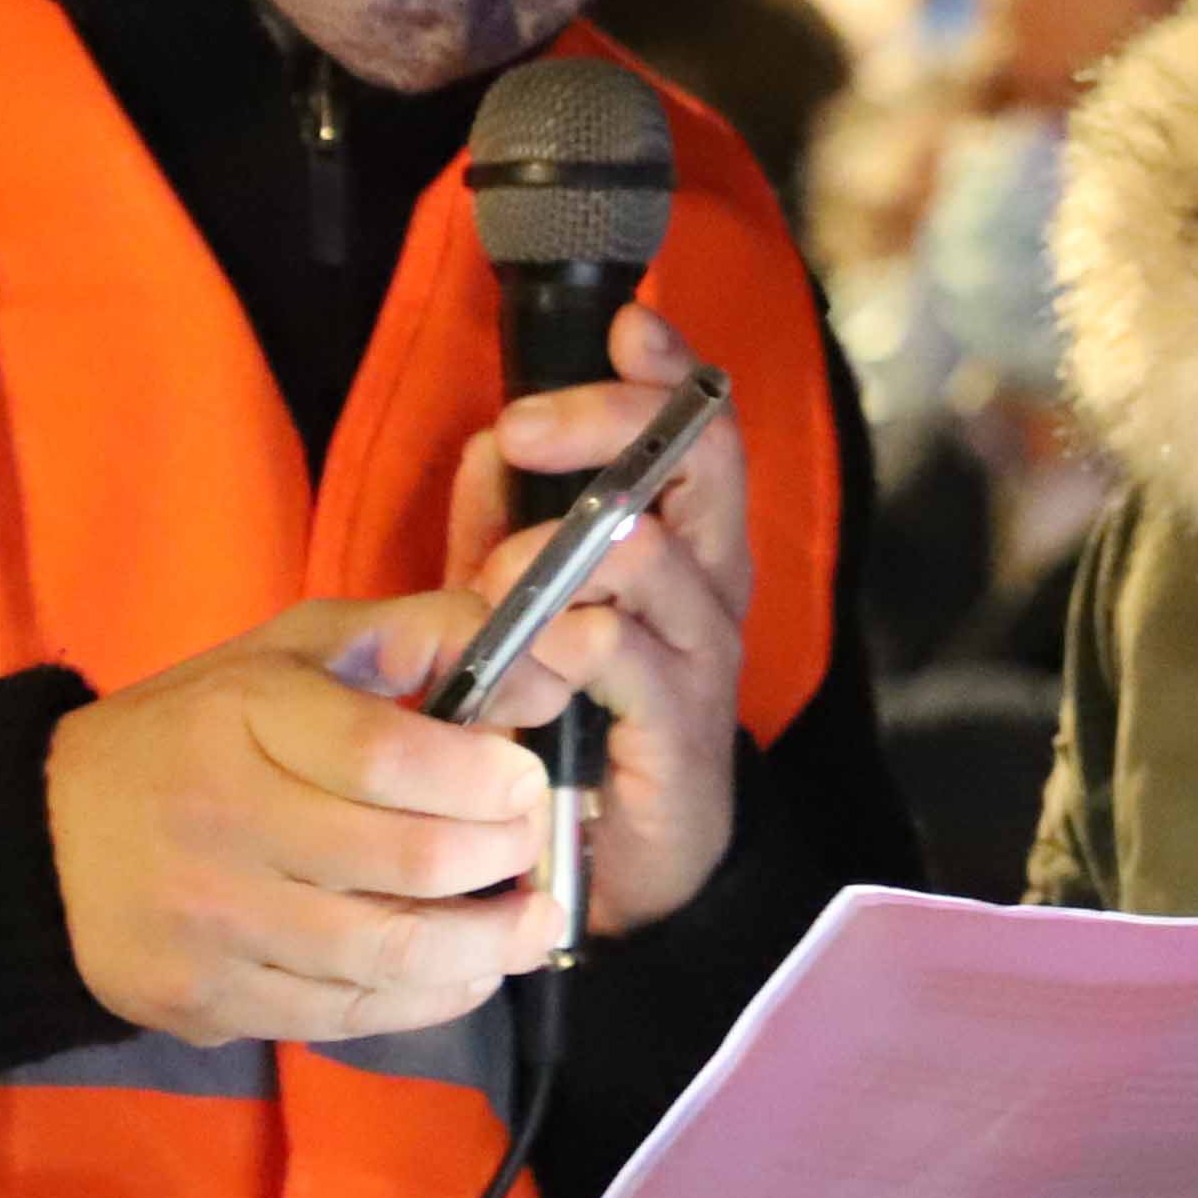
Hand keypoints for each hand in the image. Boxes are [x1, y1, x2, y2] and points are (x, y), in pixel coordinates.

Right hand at [45, 593, 560, 1046]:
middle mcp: (226, 823)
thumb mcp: (279, 656)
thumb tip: (519, 646)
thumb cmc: (186, 736)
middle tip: (535, 847)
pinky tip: (471, 973)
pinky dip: (431, 998)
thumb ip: (403, 637)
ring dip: (488, 944)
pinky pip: (348, 1014)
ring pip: (389, 951)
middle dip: (503, 856)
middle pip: (405, 857)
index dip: (481, 774)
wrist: (40, 843)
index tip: (525, 779)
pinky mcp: (210, 1002)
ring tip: (535, 924)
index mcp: (243, 720)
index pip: (388, 755)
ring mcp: (216, 924)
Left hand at [446, 303, 755, 932]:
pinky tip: (507, 683)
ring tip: (492, 588)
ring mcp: (703, 656)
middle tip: (519, 432)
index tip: (626, 325)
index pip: (703, 430)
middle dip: (602, 428)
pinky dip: (548, 651)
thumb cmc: (577, 725)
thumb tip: (483, 444)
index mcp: (688, 546)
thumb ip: (503, 528)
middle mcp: (714, 587)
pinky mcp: (680, 727)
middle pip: (695, 463)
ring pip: (646, 553)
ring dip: (551, 552)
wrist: (631, 873)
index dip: (671, 371)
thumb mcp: (524, 608)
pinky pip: (615, 653)